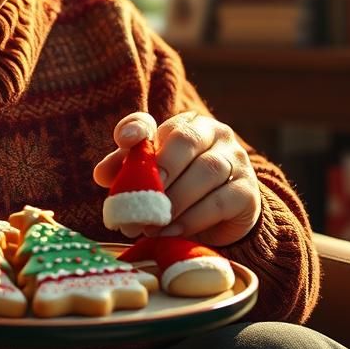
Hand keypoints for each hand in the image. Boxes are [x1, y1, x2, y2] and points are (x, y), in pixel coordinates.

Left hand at [93, 111, 260, 246]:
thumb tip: (101, 174)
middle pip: (186, 140)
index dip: (139, 127)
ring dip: (174, 199)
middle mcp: (216, 134)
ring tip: (151, 222)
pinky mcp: (248, 192)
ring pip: (206, 171)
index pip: (160, 119)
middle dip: (161, 168)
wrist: (225, 217)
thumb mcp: (150, 176)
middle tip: (140, 196)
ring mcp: (236, 161)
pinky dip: (191, 218)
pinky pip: (219, 202)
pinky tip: (171, 229)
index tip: (124, 141)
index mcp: (187, 124)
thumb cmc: (180, 188)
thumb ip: (126, 169)